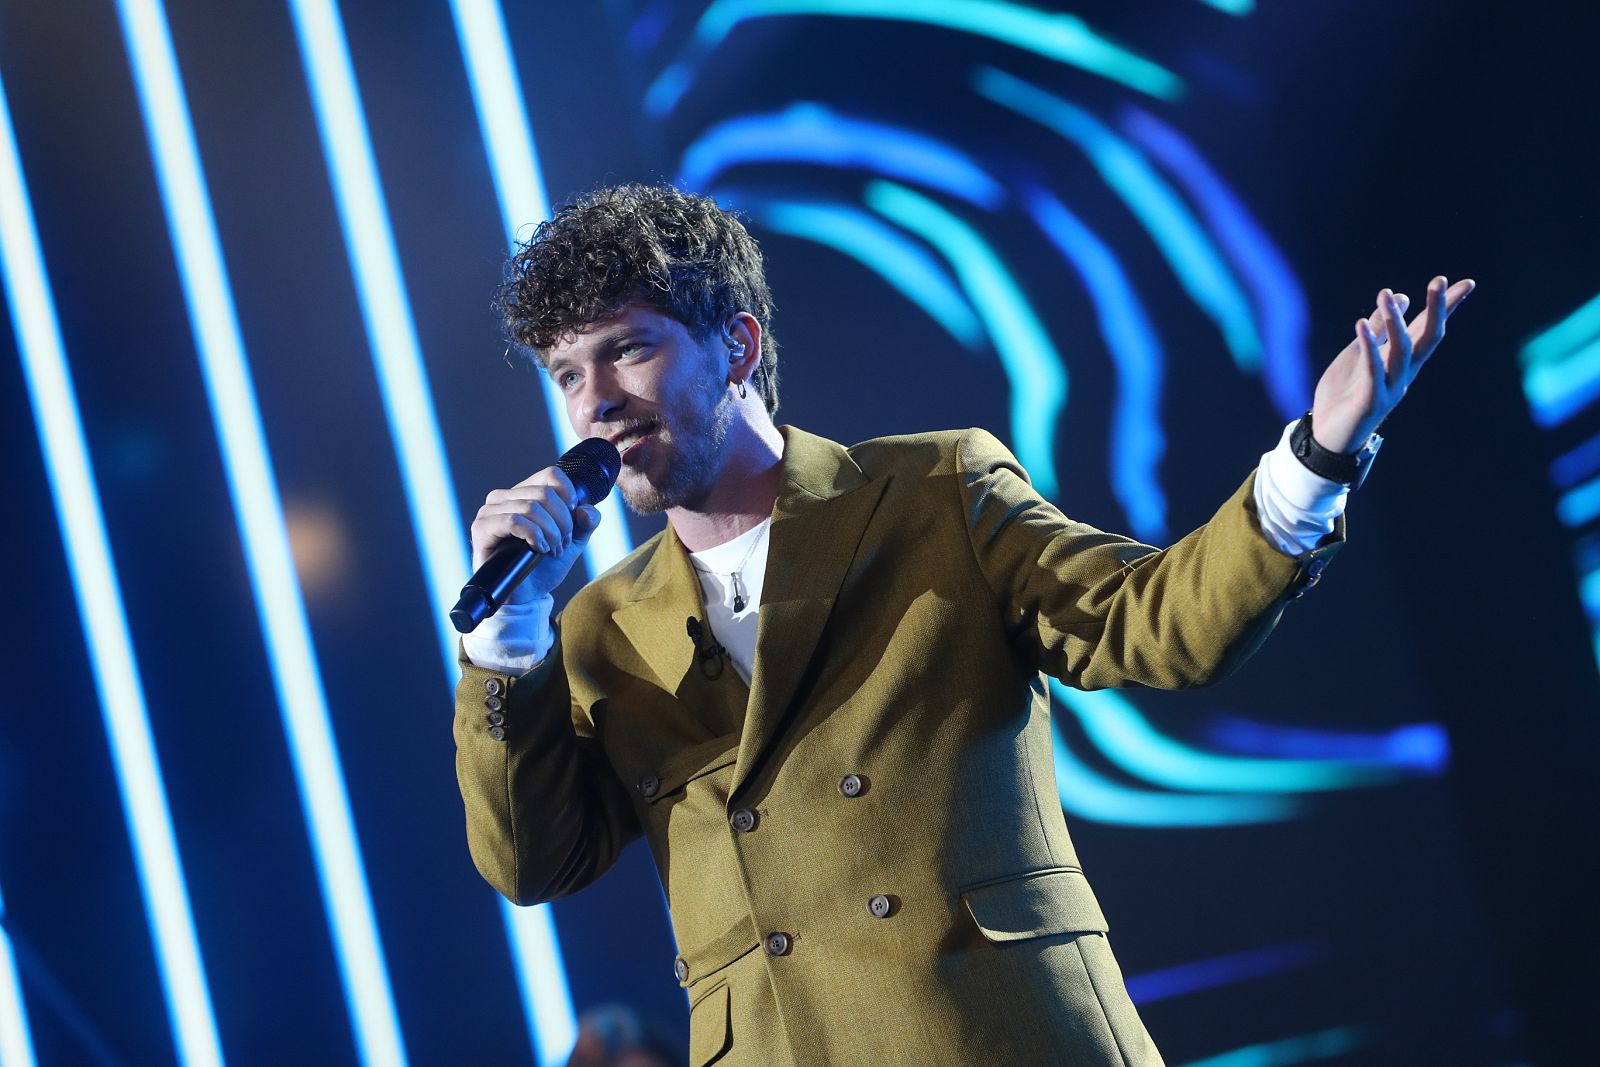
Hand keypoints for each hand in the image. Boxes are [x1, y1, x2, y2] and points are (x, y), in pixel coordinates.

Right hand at [470, 466, 601, 601]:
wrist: (527, 596)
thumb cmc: (545, 567)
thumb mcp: (573, 542)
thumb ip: (586, 522)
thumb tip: (585, 510)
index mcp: (524, 494)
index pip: (551, 475)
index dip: (569, 497)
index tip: (573, 522)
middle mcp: (504, 498)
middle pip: (545, 493)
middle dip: (562, 523)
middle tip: (561, 545)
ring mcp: (490, 512)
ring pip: (531, 507)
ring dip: (550, 533)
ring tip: (551, 551)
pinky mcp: (482, 529)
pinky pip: (514, 520)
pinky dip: (534, 535)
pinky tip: (539, 550)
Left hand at [1310, 276, 1475, 452]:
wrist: (1327, 436)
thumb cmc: (1345, 393)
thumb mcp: (1358, 352)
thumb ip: (1378, 329)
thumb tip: (1400, 296)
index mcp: (1402, 361)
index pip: (1428, 329)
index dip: (1447, 307)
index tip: (1467, 283)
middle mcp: (1403, 373)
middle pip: (1427, 339)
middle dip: (1436, 310)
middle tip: (1439, 281)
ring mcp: (1389, 387)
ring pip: (1401, 351)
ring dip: (1395, 322)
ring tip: (1385, 295)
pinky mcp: (1370, 400)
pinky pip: (1372, 370)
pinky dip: (1368, 346)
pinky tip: (1361, 324)